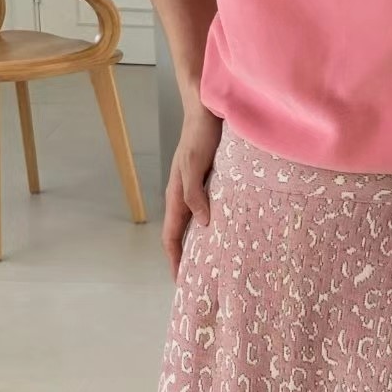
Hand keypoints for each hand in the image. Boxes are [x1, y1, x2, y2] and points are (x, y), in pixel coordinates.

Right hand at [162, 105, 223, 280]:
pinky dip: (206, 225)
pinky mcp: (204, 181)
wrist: (206, 110)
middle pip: (179, 233)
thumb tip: (201, 224)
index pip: (172, 235)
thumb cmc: (200, 136)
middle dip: (184, 256)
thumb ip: (195, 194)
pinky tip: (219, 230)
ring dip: (195, 242)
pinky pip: (202, 210)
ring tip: (207, 260)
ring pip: (190, 223)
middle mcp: (182, 195)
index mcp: (176, 194)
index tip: (180, 280)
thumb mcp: (194, 165)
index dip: (175, 259)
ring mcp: (192, 188)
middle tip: (195, 278)